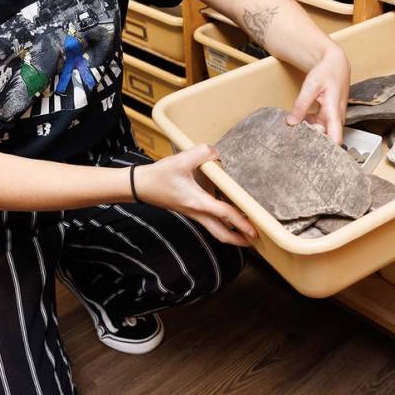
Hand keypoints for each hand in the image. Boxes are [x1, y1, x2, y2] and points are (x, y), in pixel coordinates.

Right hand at [135, 144, 256, 246]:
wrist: (139, 186)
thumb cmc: (159, 176)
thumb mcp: (181, 159)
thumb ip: (202, 153)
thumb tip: (217, 154)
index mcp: (198, 202)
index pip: (225, 215)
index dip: (241, 223)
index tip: (254, 231)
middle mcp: (197, 212)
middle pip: (221, 234)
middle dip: (239, 240)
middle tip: (255, 241)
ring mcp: (194, 213)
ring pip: (216, 230)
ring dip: (232, 233)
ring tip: (247, 231)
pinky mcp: (191, 210)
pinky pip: (210, 222)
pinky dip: (223, 223)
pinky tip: (230, 216)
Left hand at [286, 41, 350, 143]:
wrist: (336, 64)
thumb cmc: (326, 72)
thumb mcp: (311, 86)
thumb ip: (301, 105)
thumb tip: (292, 122)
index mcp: (334, 110)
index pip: (336, 137)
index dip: (328, 149)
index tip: (315, 157)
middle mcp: (337, 117)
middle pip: (327, 137)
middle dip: (313, 142)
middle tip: (296, 145)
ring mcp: (335, 117)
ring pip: (323, 132)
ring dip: (310, 133)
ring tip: (294, 135)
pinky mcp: (330, 116)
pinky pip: (321, 126)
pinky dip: (310, 126)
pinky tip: (300, 123)